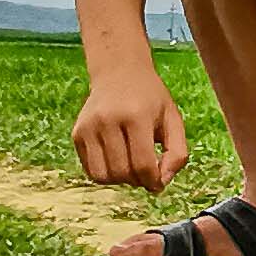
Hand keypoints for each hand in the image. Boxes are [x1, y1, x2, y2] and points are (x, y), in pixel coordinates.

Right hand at [73, 74, 188, 190]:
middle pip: (123, 172)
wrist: (119, 72)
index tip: (158, 182)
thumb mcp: (173, 119)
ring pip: (103, 176)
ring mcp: (89, 126)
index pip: (143, 164)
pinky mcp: (77, 133)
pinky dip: (106, 175)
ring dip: (120, 181)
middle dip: (138, 181)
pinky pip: (90, 171)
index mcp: (136, 115)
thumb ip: (177, 153)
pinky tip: (116, 161)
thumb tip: (161, 183)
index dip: (153, 181)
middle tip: (145, 172)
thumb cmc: (150, 99)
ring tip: (131, 167)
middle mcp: (108, 120)